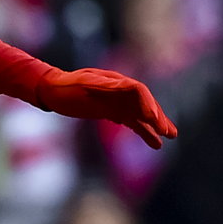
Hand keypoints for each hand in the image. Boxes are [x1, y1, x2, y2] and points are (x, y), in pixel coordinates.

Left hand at [37, 68, 177, 148]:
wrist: (52, 91)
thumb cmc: (66, 87)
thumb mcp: (84, 84)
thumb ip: (107, 86)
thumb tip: (130, 86)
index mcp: (114, 81)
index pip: (138, 91)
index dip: (148, 104)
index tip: (153, 119)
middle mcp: (120, 91)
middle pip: (145, 103)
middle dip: (157, 117)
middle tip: (168, 132)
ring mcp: (118, 102)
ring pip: (141, 115)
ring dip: (155, 125)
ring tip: (170, 137)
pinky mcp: (113, 112)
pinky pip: (132, 122)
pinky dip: (143, 131)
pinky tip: (155, 142)